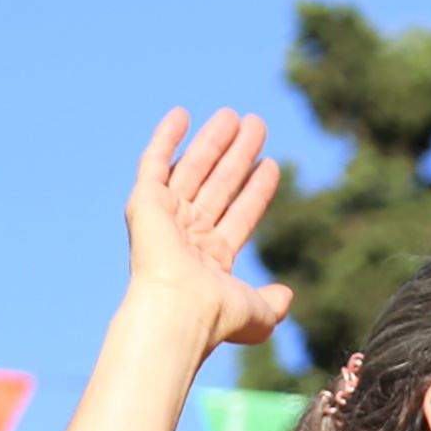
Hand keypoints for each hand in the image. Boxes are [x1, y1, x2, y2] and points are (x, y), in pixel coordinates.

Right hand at [123, 105, 293, 348]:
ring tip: (235, 116)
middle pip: (219, 184)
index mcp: (210, 259)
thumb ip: (273, 304)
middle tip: (256, 125)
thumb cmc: (216, 316)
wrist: (179, 309)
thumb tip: (286, 295)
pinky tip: (182, 114)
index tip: (270, 163)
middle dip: (238, 155)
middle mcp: (187, 235)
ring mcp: (165, 217)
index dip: (256, 189)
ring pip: (194, 168)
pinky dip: (165, 137)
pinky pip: (153, 162)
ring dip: (213, 141)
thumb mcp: (258, 316)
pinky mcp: (144, 201)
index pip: (239, 214)